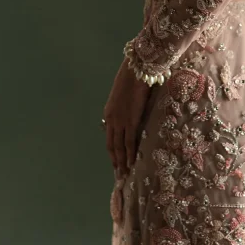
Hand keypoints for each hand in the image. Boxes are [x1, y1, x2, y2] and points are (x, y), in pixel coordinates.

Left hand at [103, 58, 152, 178]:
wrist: (135, 70)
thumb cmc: (132, 78)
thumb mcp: (123, 95)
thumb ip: (124, 107)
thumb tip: (130, 114)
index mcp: (108, 113)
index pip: (108, 137)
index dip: (111, 150)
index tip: (114, 161)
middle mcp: (111, 120)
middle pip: (111, 145)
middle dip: (115, 160)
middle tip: (118, 174)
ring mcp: (120, 121)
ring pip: (119, 147)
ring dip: (121, 161)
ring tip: (124, 174)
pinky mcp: (131, 121)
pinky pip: (129, 142)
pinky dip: (129, 154)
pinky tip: (131, 163)